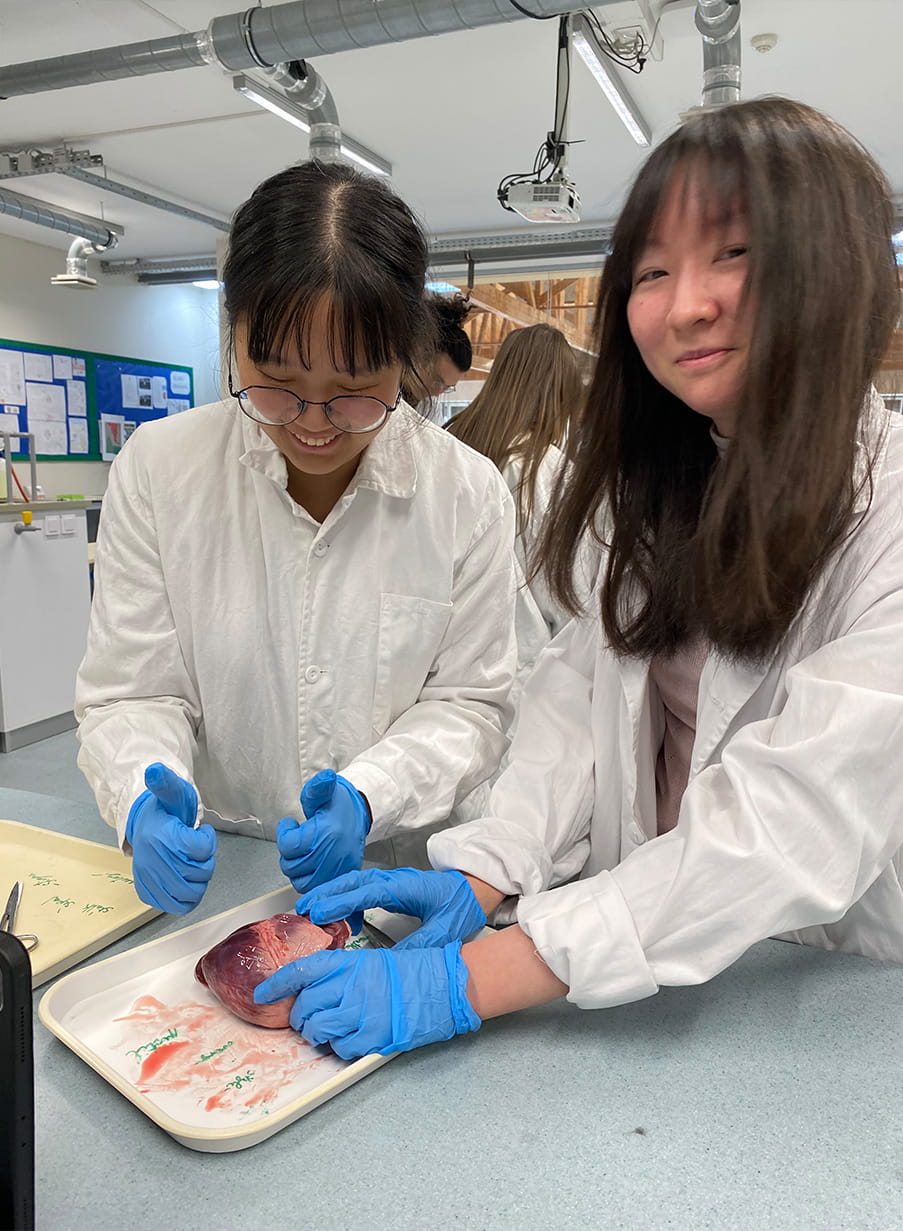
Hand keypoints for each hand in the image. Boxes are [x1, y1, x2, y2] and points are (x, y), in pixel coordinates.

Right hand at [125, 762, 215, 913]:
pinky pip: (177, 906)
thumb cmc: (167, 810)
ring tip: (191, 864)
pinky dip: (187, 898)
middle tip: (196, 850)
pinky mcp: (148, 892)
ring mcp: (149, 878)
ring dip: (198, 880)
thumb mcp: (173, 792)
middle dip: (205, 861)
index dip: (207, 840)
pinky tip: (185, 881)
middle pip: (198, 873)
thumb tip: (154, 770)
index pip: (201, 848)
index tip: (200, 832)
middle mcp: (152, 859)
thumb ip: (167, 782)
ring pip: (191, 892)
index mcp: (161, 835)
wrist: (145, 825)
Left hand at [253, 942, 479, 1058]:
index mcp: (349, 962)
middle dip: (299, 1016)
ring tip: (325, 1031)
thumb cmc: (414, 970)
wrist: (445, 985)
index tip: (263, 995)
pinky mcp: (374, 1036)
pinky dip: (339, 1048)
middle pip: (305, 1006)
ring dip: (316, 1034)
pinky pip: (340, 1049)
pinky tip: (348, 1040)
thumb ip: (343, 972)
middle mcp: (350, 986)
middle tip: (306, 1019)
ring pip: (317, 1030)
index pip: (301, 971)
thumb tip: (317, 987)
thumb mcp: (373, 960)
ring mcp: (361, 1013)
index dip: (277, 984)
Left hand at [277, 770, 370, 895]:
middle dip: (289, 852)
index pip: (290, 846)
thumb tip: (325, 778)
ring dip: (297, 868)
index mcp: (327, 833)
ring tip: (303, 852)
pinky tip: (310, 864)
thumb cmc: (338, 805)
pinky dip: (308, 880)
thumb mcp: (324, 792)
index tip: (290, 825)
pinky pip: (315, 889)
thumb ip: (318, 788)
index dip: (285, 834)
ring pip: (300, 882)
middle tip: (297, 839)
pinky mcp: (340, 879)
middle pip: (292, 866)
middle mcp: (333, 855)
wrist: (358, 815)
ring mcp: (337, 870)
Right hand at [297, 867, 485, 949]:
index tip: (319, 913)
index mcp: (407, 888)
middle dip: (327, 893)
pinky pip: (362, 888)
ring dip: (332, 893)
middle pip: (354, 881)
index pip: (368, 892)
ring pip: (355, 882)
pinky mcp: (391, 888)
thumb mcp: (443, 932)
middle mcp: (395, 880)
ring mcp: (392, 881)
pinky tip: (337, 915)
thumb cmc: (460, 907)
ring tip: (310, 910)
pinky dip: (344, 897)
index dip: (342, 902)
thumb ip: (418, 947)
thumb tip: (390, 967)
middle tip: (302, 909)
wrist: (473, 890)